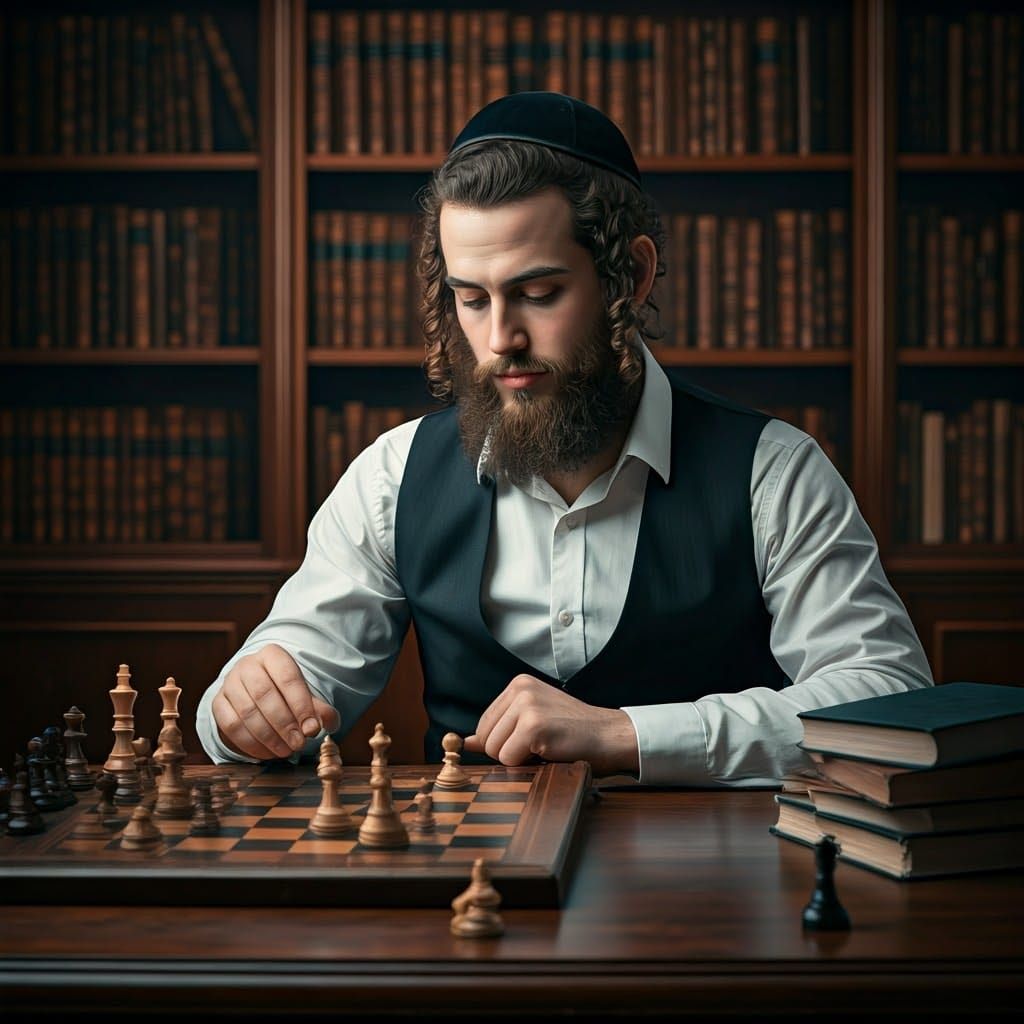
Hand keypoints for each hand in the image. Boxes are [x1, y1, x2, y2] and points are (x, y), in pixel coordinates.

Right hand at [212, 643, 340, 759]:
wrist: (254, 689)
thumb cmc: (285, 692)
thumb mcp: (304, 694)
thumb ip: (318, 709)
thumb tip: (326, 724)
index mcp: (273, 655)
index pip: (288, 677)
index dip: (301, 705)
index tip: (312, 728)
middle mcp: (248, 665)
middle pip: (264, 694)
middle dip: (284, 723)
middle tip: (299, 743)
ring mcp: (229, 683)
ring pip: (246, 712)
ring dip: (269, 737)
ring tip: (287, 751)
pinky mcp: (218, 703)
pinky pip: (231, 726)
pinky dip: (251, 744)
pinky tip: (268, 753)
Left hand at [463, 674, 639, 775]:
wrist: (611, 736)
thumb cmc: (574, 734)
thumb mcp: (533, 723)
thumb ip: (499, 731)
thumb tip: (464, 742)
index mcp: (518, 685)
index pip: (484, 725)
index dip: (505, 743)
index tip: (533, 740)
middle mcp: (520, 689)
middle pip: (485, 738)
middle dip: (509, 752)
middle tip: (542, 745)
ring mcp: (526, 705)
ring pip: (494, 750)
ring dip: (518, 759)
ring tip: (546, 747)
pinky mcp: (533, 725)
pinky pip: (508, 759)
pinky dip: (527, 765)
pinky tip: (551, 751)